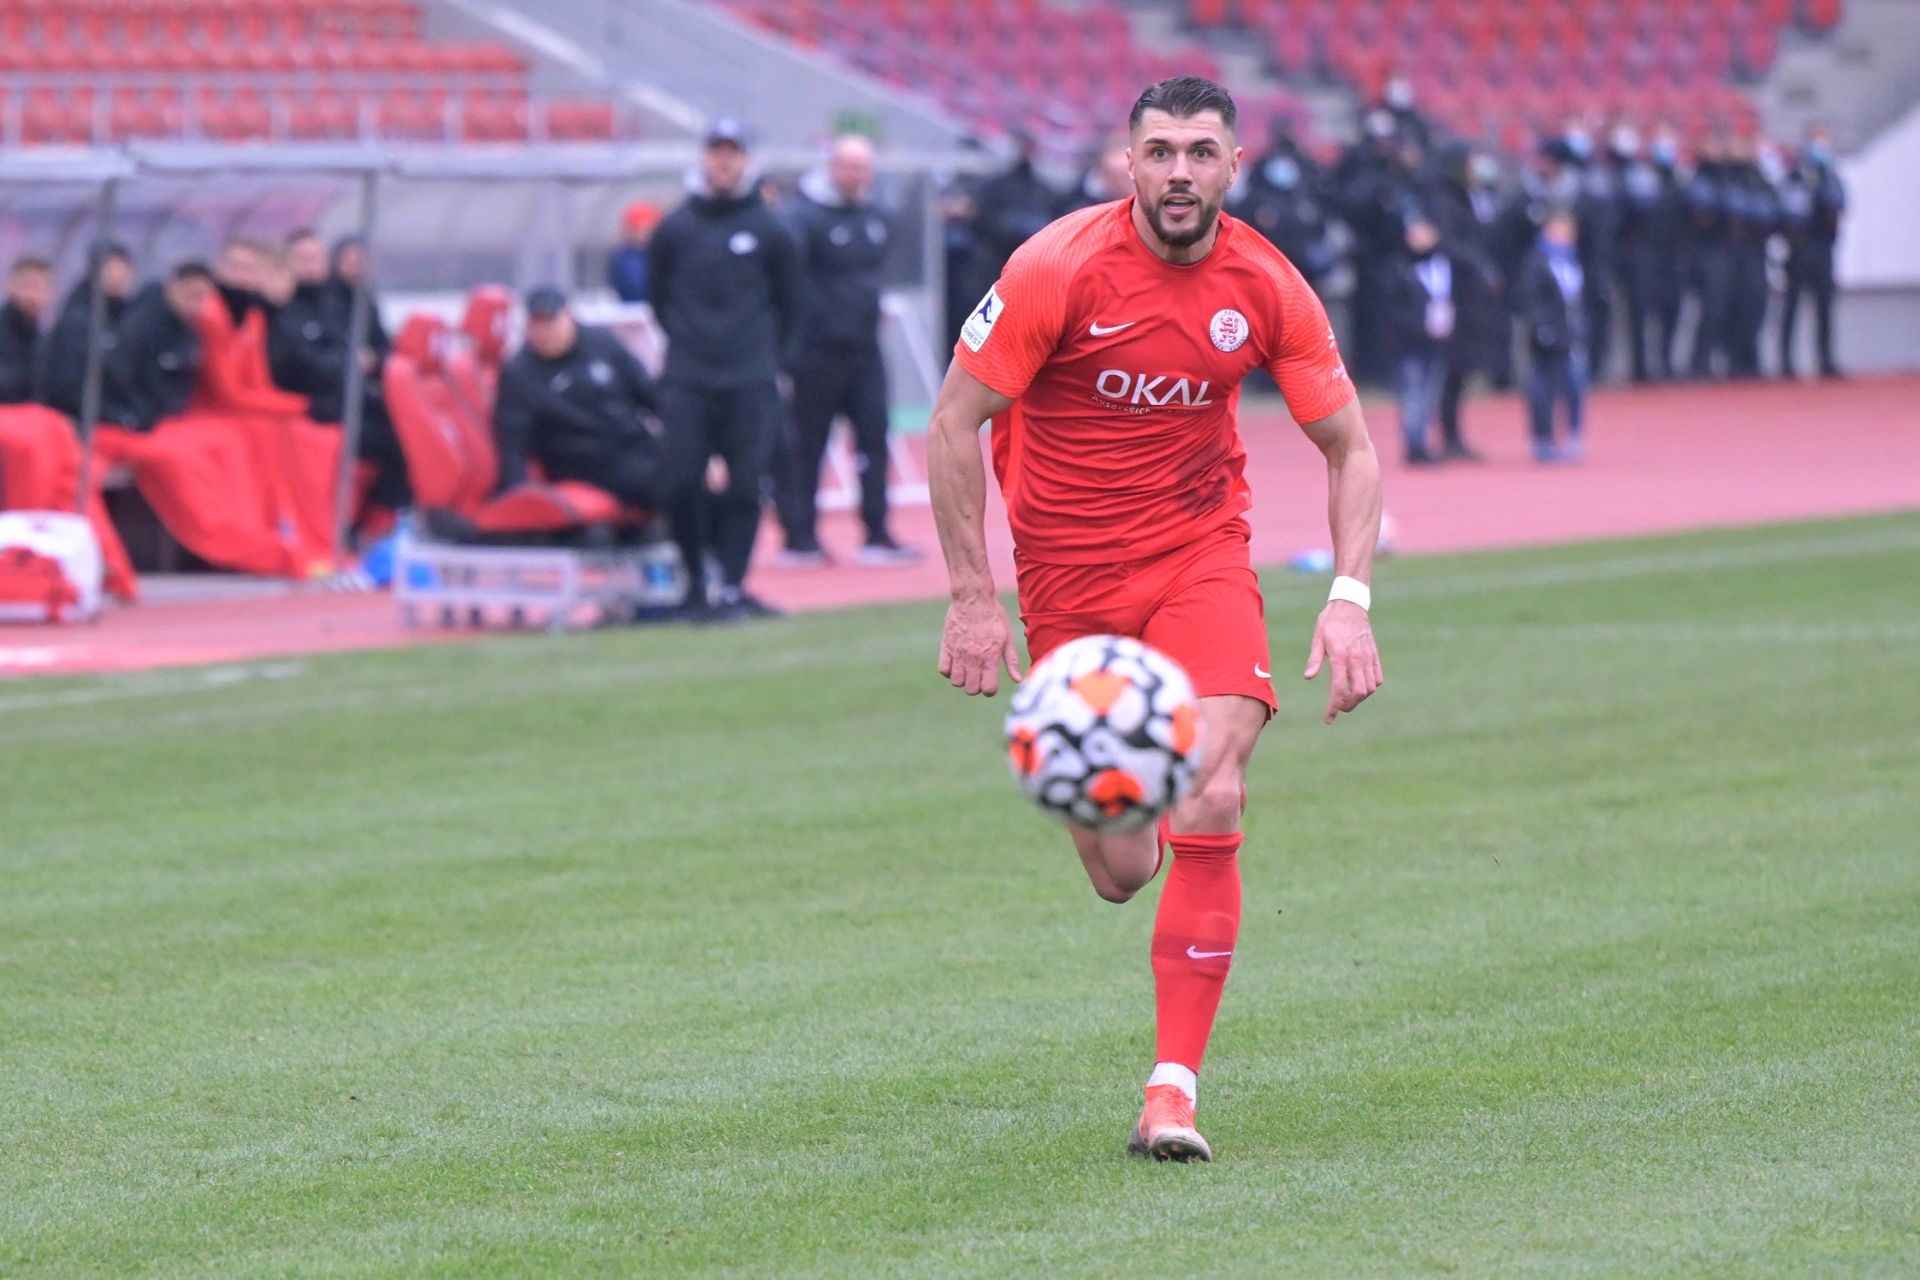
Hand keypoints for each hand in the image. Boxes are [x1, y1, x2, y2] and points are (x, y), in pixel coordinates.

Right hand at [938, 593, 1023, 696]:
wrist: (973, 599)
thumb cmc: (994, 617)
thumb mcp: (1007, 638)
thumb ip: (1011, 661)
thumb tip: (1018, 680)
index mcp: (990, 657)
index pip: (988, 689)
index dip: (990, 689)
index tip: (991, 682)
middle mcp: (973, 658)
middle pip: (971, 689)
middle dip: (977, 686)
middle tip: (979, 676)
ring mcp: (958, 653)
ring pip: (957, 682)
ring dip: (963, 679)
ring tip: (968, 669)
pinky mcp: (946, 647)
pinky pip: (943, 670)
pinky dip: (949, 671)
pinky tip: (956, 663)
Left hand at [1304, 600, 1383, 724]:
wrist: (1350, 604)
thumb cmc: (1331, 621)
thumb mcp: (1318, 637)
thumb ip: (1314, 659)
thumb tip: (1308, 677)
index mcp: (1340, 655)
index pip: (1339, 688)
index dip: (1334, 706)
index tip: (1329, 718)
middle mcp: (1357, 658)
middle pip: (1359, 692)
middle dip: (1348, 705)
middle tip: (1338, 708)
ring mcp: (1368, 657)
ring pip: (1370, 687)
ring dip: (1360, 698)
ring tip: (1348, 699)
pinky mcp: (1374, 655)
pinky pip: (1378, 678)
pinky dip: (1371, 687)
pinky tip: (1360, 687)